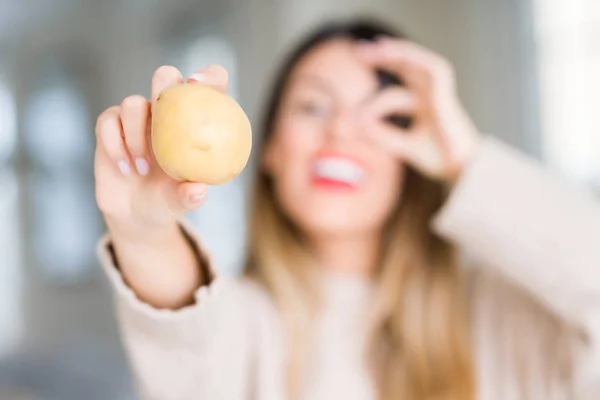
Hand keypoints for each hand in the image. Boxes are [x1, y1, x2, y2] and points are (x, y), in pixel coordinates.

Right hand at [94, 65, 228, 233]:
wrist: (136, 213)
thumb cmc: (168, 200)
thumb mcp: (181, 202)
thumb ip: (190, 196)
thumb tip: (198, 190)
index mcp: (195, 121)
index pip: (211, 85)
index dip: (210, 77)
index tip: (198, 84)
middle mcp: (167, 112)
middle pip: (166, 77)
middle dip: (164, 86)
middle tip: (161, 112)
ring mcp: (138, 116)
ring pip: (133, 103)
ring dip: (136, 134)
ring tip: (142, 169)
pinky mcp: (111, 125)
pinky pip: (108, 120)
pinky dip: (114, 144)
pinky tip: (124, 168)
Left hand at [357, 38, 480, 182]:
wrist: (462, 170)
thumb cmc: (439, 159)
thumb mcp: (404, 146)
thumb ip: (383, 136)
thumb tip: (358, 127)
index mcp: (424, 107)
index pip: (392, 96)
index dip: (368, 107)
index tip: (347, 125)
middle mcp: (431, 96)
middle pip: (405, 68)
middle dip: (382, 58)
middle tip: (357, 51)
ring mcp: (439, 93)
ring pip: (417, 62)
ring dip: (395, 52)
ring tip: (373, 48)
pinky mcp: (446, 94)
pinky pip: (431, 68)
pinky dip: (412, 57)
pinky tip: (391, 51)